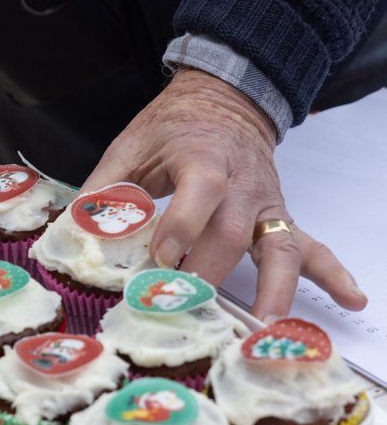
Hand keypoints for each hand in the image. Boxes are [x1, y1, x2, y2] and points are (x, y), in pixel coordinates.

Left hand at [81, 68, 366, 318]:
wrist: (225, 99)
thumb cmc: (172, 127)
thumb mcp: (131, 145)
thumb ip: (105, 188)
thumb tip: (74, 230)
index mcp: (205, 160)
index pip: (198, 196)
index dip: (180, 229)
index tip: (159, 261)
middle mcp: (244, 185)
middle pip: (234, 234)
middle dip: (212, 273)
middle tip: (189, 310)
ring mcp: (267, 205)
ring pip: (280, 247)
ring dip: (277, 289)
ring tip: (269, 326)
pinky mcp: (278, 219)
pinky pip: (310, 246)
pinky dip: (331, 274)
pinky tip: (350, 301)